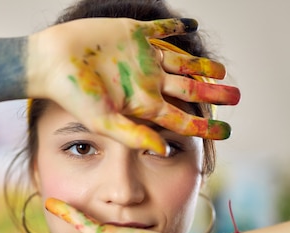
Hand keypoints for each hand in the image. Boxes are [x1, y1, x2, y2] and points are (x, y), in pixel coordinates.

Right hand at [27, 18, 240, 155]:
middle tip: (238, 97)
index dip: (206, 125)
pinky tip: (191, 25)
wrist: (51, 62)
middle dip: (214, 94)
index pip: (182, 118)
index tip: (228, 131)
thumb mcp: (104, 122)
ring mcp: (142, 58)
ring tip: (222, 70)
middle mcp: (147, 83)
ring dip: (202, 65)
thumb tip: (164, 151)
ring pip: (181, 62)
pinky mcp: (133, 34)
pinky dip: (176, 28)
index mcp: (143, 105)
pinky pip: (160, 30)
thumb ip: (133, 136)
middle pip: (189, 90)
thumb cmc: (73, 96)